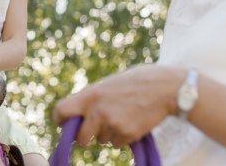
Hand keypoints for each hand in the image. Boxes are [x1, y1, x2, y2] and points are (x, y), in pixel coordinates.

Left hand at [53, 65, 181, 146]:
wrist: (166, 88)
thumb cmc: (136, 82)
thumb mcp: (108, 84)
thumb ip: (92, 99)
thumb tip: (78, 114)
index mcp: (90, 95)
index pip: (62, 110)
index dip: (60, 120)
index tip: (63, 124)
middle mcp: (98, 111)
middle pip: (80, 137)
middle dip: (86, 137)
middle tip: (94, 130)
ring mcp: (113, 124)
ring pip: (102, 140)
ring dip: (108, 134)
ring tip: (123, 115)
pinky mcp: (127, 135)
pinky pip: (118, 143)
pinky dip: (123, 137)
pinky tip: (132, 122)